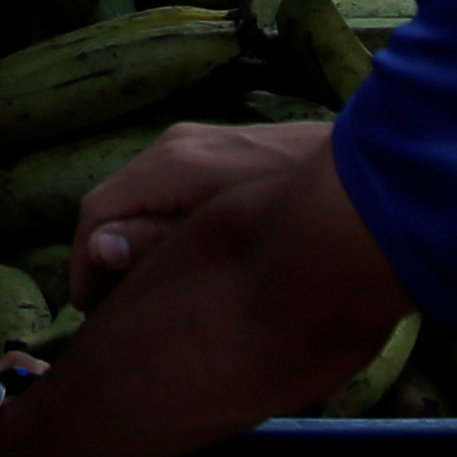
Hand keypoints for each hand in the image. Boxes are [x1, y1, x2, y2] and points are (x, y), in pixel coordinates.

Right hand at [63, 118, 332, 307]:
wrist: (372, 170)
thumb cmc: (295, 214)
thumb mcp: (223, 238)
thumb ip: (158, 244)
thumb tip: (98, 249)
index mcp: (167, 163)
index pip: (95, 214)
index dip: (84, 268)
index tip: (92, 314)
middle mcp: (174, 144)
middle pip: (116, 205)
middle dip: (108, 260)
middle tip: (118, 314)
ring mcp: (201, 142)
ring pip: (143, 198)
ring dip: (136, 244)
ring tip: (148, 294)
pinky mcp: (225, 148)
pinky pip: (172, 190)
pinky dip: (163, 225)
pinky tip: (186, 260)